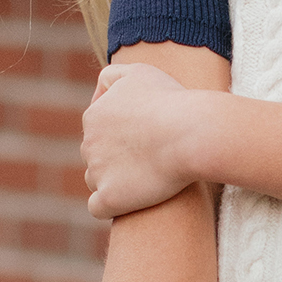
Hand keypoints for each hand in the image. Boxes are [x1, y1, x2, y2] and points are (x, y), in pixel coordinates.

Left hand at [82, 63, 198, 219]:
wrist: (192, 133)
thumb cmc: (172, 101)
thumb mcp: (139, 72)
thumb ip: (112, 77)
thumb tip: (98, 96)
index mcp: (93, 116)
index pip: (97, 131)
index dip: (121, 137)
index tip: (146, 140)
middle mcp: (88, 144)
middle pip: (95, 157)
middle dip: (115, 159)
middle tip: (149, 160)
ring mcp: (98, 172)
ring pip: (96, 181)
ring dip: (114, 181)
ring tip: (145, 180)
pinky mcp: (110, 198)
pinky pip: (98, 208)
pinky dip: (111, 206)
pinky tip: (130, 202)